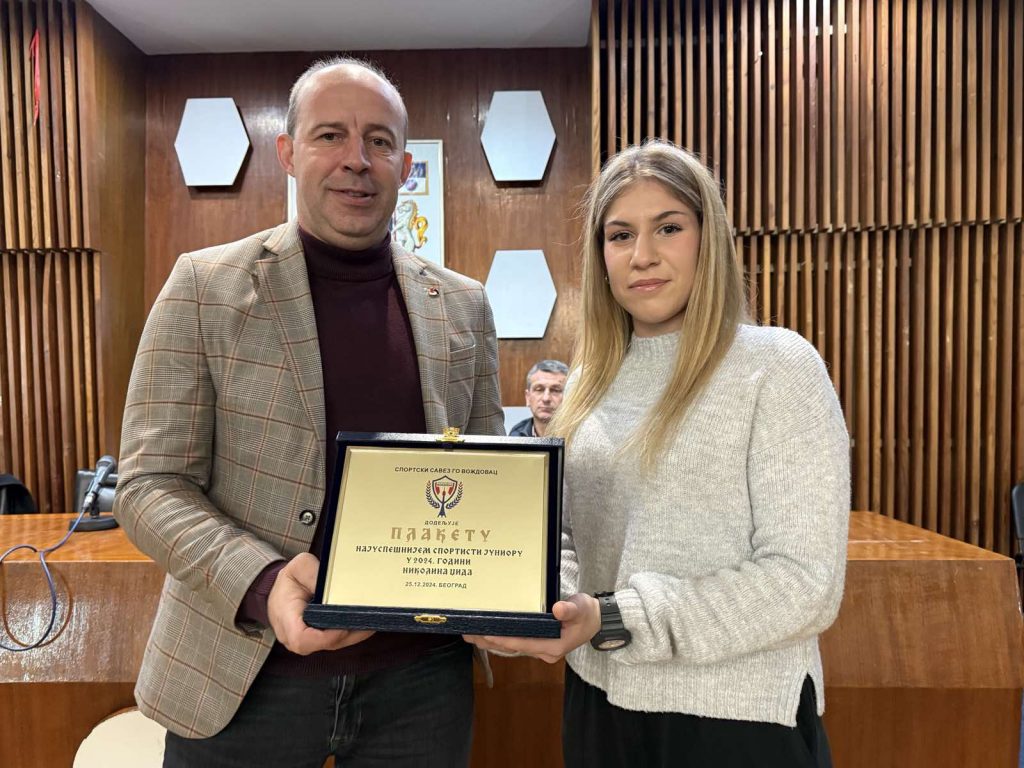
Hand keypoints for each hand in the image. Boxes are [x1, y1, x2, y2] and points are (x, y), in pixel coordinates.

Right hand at [267, 552, 374, 654]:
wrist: (280, 589)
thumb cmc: (290, 579)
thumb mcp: (299, 567)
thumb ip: (314, 575)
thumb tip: (332, 588)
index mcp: (286, 619)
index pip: (302, 640)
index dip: (325, 638)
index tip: (343, 627)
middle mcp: (294, 637)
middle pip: (324, 645)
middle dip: (348, 634)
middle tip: (368, 620)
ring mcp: (306, 642)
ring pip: (333, 645)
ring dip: (353, 635)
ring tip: (371, 619)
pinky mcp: (316, 641)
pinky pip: (335, 641)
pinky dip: (350, 633)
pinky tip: (364, 621)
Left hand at [463, 592, 600, 663]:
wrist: (596, 620)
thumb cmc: (587, 613)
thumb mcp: (582, 608)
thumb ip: (570, 610)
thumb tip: (558, 610)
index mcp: (553, 647)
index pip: (522, 644)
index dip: (504, 640)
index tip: (486, 634)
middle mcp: (544, 652)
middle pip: (512, 648)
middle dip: (490, 642)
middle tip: (469, 634)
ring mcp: (540, 650)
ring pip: (511, 648)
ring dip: (491, 642)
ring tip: (471, 635)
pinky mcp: (538, 644)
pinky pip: (515, 644)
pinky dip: (500, 639)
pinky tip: (487, 634)